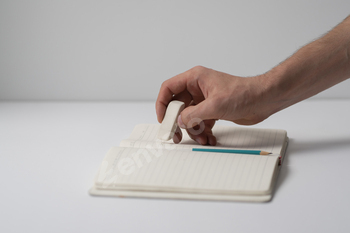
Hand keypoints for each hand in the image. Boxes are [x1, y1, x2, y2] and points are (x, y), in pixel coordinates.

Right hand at [156, 66, 271, 144]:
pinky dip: (203, 132)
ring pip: (189, 118)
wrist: (264, 100)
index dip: (162, 103)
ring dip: (193, 131)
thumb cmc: (244, 94)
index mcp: (195, 78)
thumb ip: (194, 115)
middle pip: (178, 106)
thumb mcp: (215, 105)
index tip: (163, 119)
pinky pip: (200, 123)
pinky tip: (210, 138)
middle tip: (176, 136)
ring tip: (203, 139)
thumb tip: (179, 122)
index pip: (169, 88)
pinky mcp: (212, 110)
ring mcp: (205, 100)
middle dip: (178, 123)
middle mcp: (197, 88)